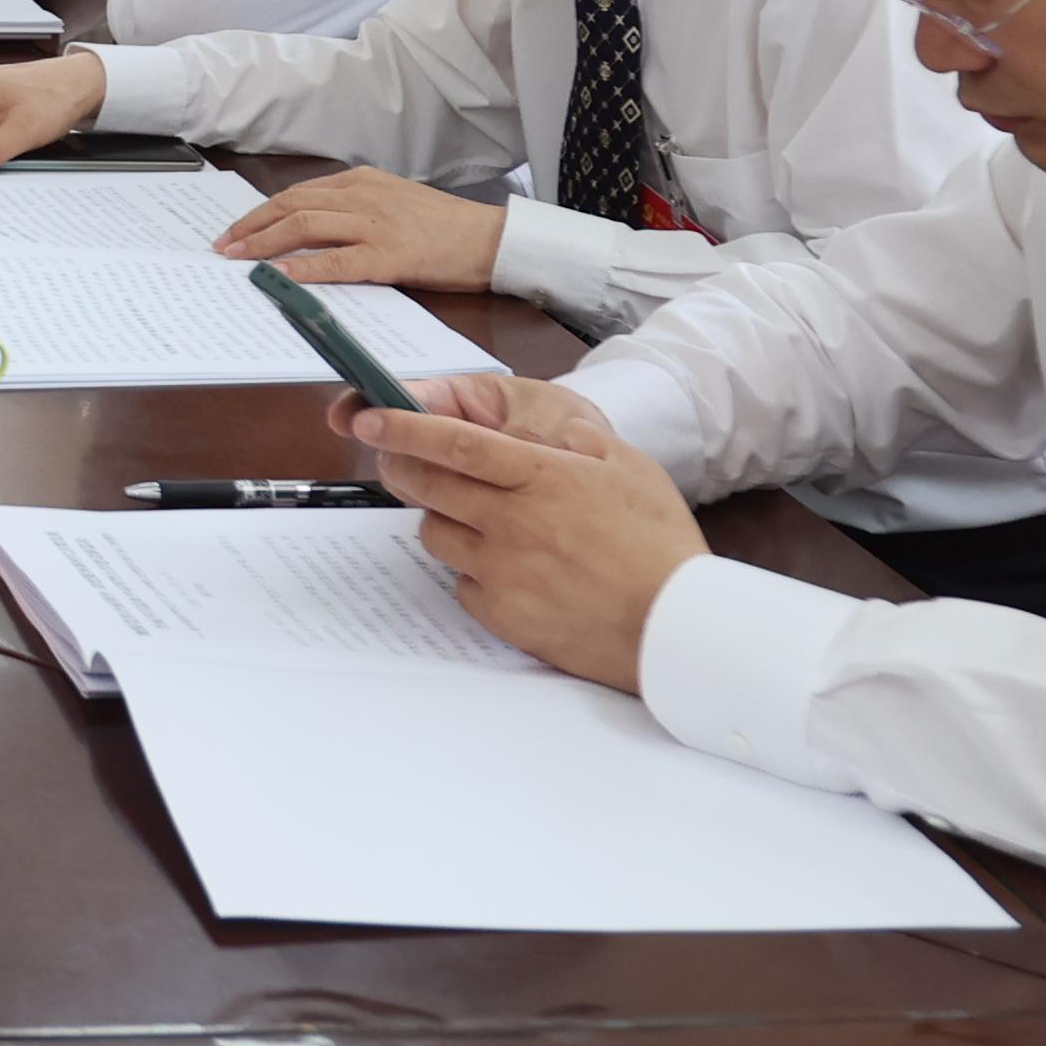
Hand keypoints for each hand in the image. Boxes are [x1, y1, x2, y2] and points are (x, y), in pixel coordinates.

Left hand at [216, 165, 507, 291]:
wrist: (491, 238)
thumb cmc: (444, 228)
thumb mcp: (393, 204)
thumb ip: (354, 211)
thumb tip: (308, 231)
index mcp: (363, 181)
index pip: (299, 192)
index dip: (262, 211)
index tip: (236, 228)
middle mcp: (364, 195)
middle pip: (292, 204)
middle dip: (252, 225)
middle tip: (222, 245)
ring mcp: (376, 223)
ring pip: (305, 225)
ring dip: (264, 243)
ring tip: (238, 259)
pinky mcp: (390, 254)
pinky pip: (337, 260)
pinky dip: (304, 267)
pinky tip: (280, 276)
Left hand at [343, 385, 699, 691]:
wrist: (675, 627)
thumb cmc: (659, 545)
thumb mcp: (630, 468)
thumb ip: (578, 442)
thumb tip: (546, 431)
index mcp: (543, 478)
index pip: (455, 444)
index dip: (405, 428)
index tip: (370, 418)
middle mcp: (514, 522)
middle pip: (429, 486)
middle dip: (404, 468)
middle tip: (400, 463)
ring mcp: (504, 571)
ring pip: (437, 535)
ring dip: (446, 521)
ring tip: (485, 524)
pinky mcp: (502, 615)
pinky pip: (462, 584)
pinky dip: (473, 572)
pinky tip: (510, 571)